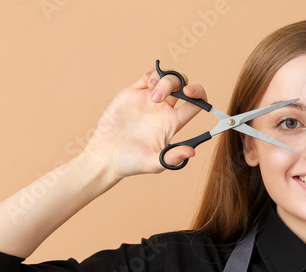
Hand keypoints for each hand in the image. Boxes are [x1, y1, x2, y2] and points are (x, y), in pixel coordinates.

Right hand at [81, 64, 209, 179]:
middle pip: (182, 86)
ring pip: (167, 78)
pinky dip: (153, 74)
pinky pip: (149, 76)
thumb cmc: (131, 163)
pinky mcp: (134, 94)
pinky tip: (148, 84)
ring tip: (153, 94)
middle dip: (178, 83)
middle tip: (162, 96)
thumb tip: (192, 152)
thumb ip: (172, 157)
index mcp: (173, 124)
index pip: (194, 105)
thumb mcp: (154, 163)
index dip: (198, 95)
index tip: (189, 94)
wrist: (106, 156)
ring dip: (164, 79)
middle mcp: (164, 110)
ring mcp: (149, 100)